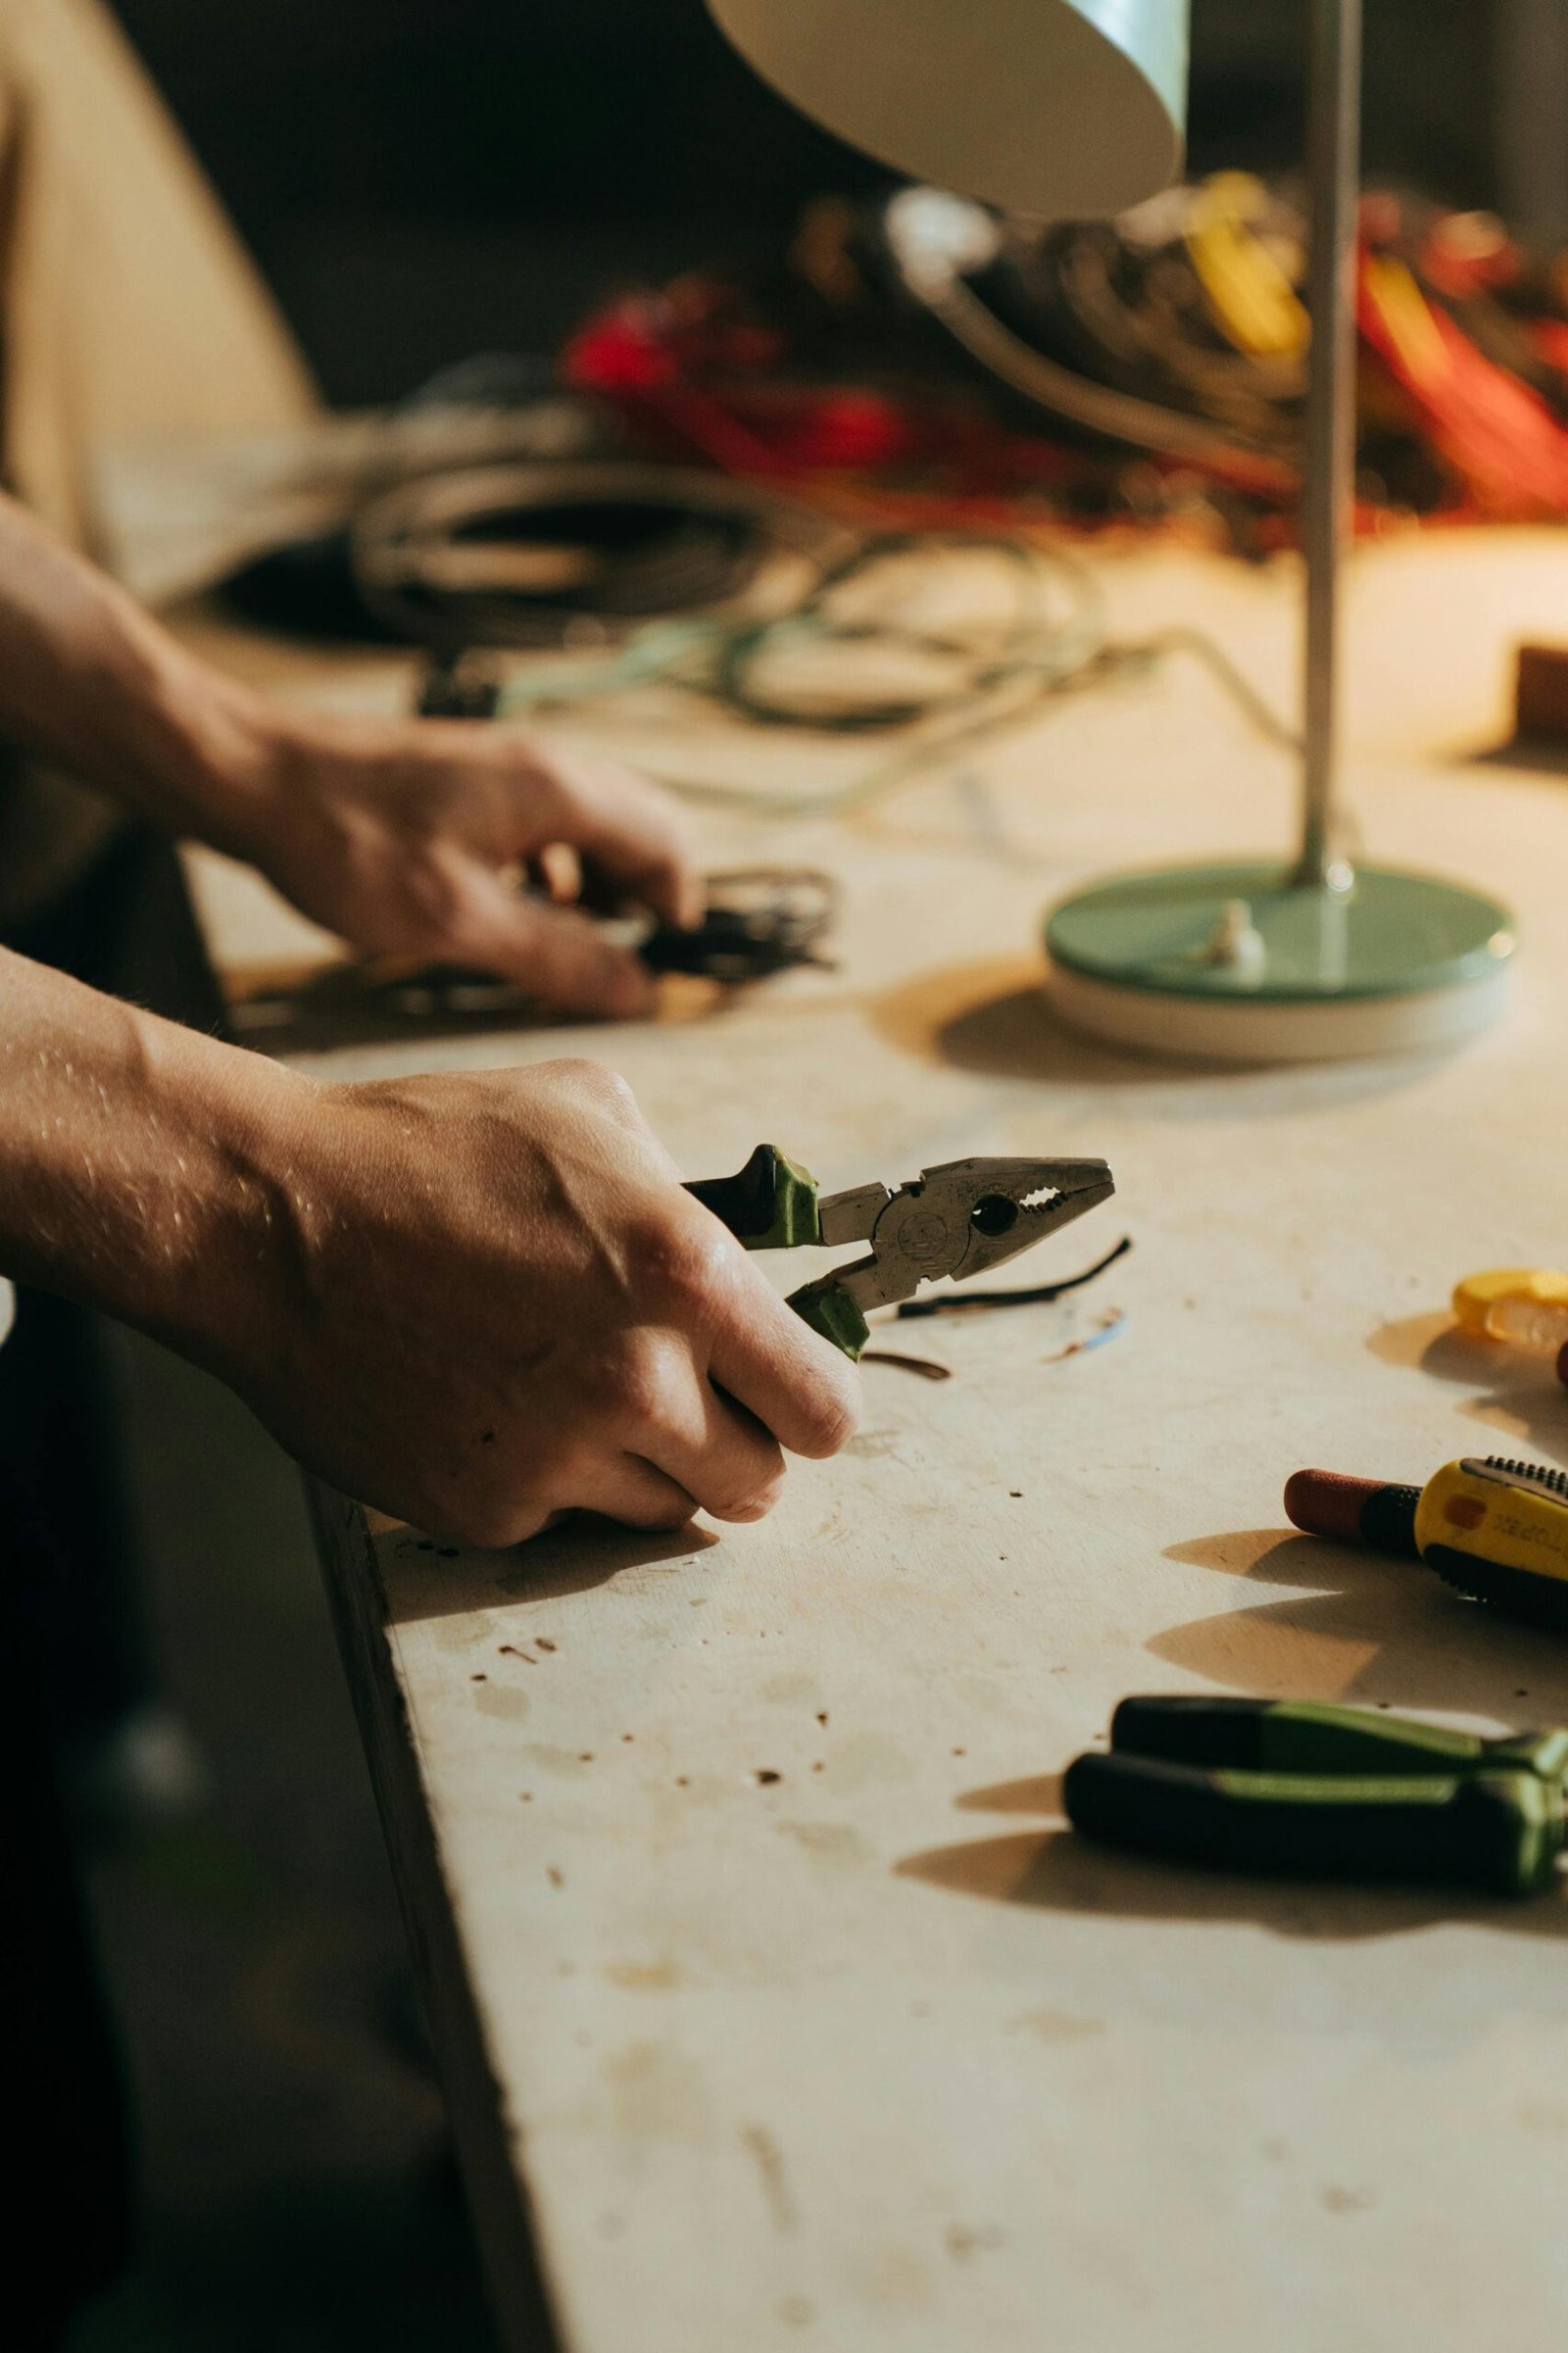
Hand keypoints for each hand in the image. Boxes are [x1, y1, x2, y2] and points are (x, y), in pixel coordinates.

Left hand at [228, 708, 700, 1017]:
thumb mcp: (461, 923)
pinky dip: (555, 864)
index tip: (656, 967)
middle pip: (640, 824)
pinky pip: (545, 817)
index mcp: (557, 791)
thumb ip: (559, 960)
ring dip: (600, 881)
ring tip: (568, 941)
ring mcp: (504, 764)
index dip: (675, 911)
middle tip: (616, 958)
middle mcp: (544, 764)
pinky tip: (515, 904)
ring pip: (593, 821)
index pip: (667, 844)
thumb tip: (641, 993)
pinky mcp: (468, 774)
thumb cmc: (349, 847)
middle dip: (644, 894)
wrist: (253, 777)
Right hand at [233, 1058, 859, 1545]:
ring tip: (567, 1387)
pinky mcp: (485, 1508)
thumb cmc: (430, 1151)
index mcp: (688, 1278)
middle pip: (759, 1484)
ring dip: (640, 1465)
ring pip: (662, 1509)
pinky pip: (559, 1516)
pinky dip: (542, 1477)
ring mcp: (558, 1457)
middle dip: (734, 1445)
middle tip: (682, 1400)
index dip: (810, 1404)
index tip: (787, 1393)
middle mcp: (637, 1382)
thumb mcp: (590, 1114)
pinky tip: (488, 1401)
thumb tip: (740, 1245)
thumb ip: (688, 1190)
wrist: (274, 1221)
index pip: (825, 1410)